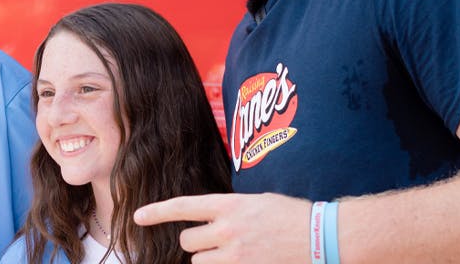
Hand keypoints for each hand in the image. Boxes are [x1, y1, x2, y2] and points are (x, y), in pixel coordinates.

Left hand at [134, 193, 310, 262]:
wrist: (322, 236)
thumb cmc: (291, 215)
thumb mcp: (256, 201)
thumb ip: (229, 209)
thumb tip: (209, 218)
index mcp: (230, 205)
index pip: (184, 207)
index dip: (157, 212)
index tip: (137, 217)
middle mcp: (229, 229)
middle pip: (188, 241)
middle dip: (197, 243)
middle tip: (217, 240)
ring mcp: (237, 253)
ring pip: (199, 262)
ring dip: (209, 259)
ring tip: (233, 253)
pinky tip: (241, 260)